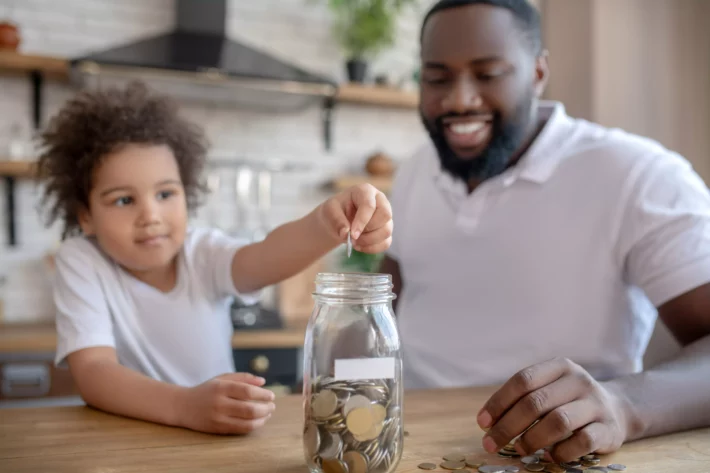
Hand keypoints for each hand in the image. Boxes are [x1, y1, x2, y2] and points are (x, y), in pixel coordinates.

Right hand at [176, 372, 275, 434]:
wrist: (182, 406)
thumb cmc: (207, 390)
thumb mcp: (222, 379)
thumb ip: (243, 378)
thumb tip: (263, 382)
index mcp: (221, 387)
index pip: (247, 391)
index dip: (262, 394)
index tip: (271, 395)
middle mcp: (219, 403)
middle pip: (249, 408)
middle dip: (265, 408)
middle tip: (272, 406)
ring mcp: (218, 418)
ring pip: (246, 422)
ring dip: (262, 419)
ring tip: (268, 414)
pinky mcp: (217, 429)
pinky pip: (240, 430)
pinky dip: (253, 426)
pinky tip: (258, 421)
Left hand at [318, 183, 392, 253]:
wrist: (337, 221)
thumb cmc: (335, 211)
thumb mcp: (329, 211)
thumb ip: (337, 220)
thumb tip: (346, 233)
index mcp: (365, 191)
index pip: (370, 205)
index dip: (362, 221)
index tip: (352, 235)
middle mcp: (380, 201)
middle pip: (385, 215)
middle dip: (368, 230)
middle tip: (353, 237)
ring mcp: (385, 217)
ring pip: (387, 231)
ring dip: (369, 241)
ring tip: (354, 243)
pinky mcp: (386, 230)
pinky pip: (386, 242)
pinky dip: (372, 248)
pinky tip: (360, 247)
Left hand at [476, 358, 631, 461]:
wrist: (617, 409)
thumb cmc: (569, 400)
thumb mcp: (549, 389)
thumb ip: (523, 399)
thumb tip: (488, 423)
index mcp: (559, 366)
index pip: (522, 380)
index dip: (499, 402)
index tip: (482, 422)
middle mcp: (578, 381)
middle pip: (536, 402)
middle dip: (508, 426)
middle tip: (490, 443)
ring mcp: (595, 404)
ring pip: (558, 421)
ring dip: (532, 439)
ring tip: (519, 449)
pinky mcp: (609, 429)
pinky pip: (582, 442)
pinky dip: (561, 451)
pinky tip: (549, 456)